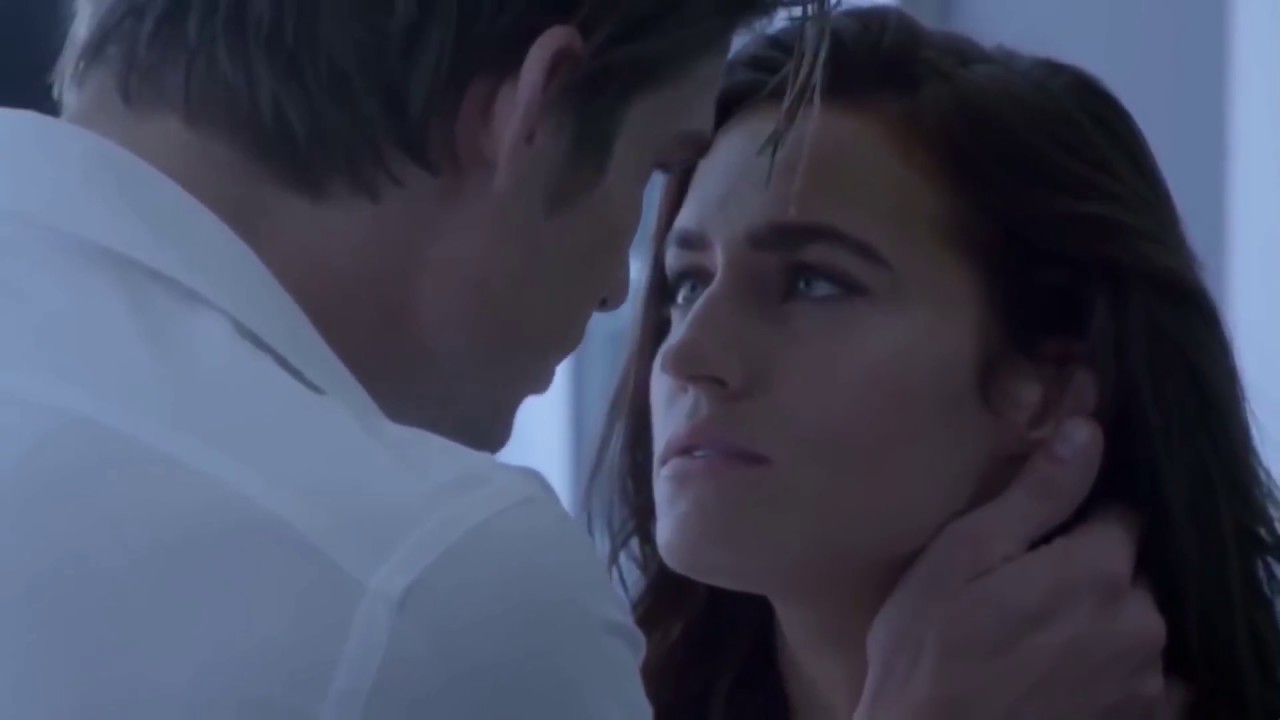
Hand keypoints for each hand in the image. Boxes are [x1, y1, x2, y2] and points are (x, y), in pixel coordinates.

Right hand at [853, 416, 1183, 719]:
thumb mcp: (960, 557)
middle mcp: (1141, 622)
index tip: (1035, 540)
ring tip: (1036, 640)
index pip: (1119, 514)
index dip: (1076, 520)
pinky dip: (1115, 672)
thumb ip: (1034, 496)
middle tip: (1025, 595)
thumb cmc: (927, 652)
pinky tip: (1060, 676)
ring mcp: (1147, 680)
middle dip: (1091, 573)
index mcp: (1098, 570)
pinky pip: (1147, 679)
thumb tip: (1087, 430)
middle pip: (1131, 572)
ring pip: (1136, 625)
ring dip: (1102, 624)